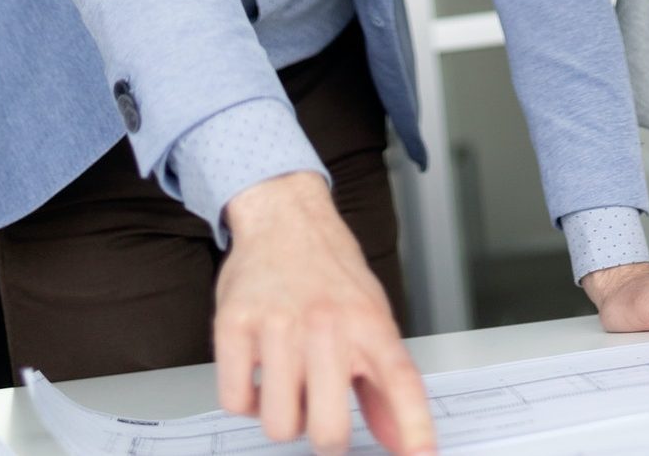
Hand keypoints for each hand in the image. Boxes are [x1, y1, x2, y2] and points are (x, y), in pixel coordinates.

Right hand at [216, 172, 434, 454]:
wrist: (286, 215)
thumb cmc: (330, 272)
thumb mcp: (370, 316)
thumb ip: (384, 383)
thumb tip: (401, 442)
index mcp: (369, 322)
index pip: (400, 382)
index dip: (414, 428)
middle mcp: (326, 323)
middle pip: (328, 431)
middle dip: (324, 434)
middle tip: (319, 407)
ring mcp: (278, 323)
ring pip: (278, 424)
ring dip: (282, 414)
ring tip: (288, 377)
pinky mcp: (234, 323)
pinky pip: (235, 401)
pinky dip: (245, 398)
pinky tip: (258, 368)